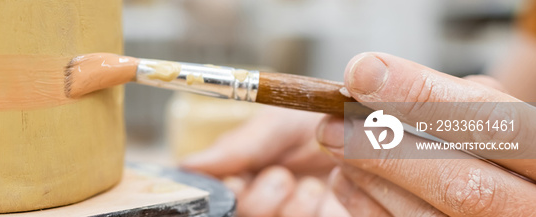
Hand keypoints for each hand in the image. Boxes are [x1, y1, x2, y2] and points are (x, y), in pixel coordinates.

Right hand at [181, 107, 347, 215]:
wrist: (378, 124)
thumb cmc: (330, 117)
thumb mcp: (280, 123)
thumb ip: (238, 145)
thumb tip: (187, 166)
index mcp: (245, 174)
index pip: (215, 193)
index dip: (219, 192)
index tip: (236, 180)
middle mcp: (266, 200)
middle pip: (239, 215)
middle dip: (256, 203)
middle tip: (281, 178)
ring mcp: (295, 213)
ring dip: (287, 212)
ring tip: (310, 187)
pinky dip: (315, 216)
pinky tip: (326, 199)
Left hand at [319, 52, 535, 215]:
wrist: (513, 201)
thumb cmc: (505, 153)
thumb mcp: (506, 120)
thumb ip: (463, 102)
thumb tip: (382, 80)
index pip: (496, 126)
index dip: (425, 98)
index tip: (364, 73)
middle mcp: (532, 209)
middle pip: (460, 185)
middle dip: (386, 148)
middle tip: (333, 122)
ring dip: (369, 176)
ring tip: (334, 143)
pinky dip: (365, 203)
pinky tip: (346, 176)